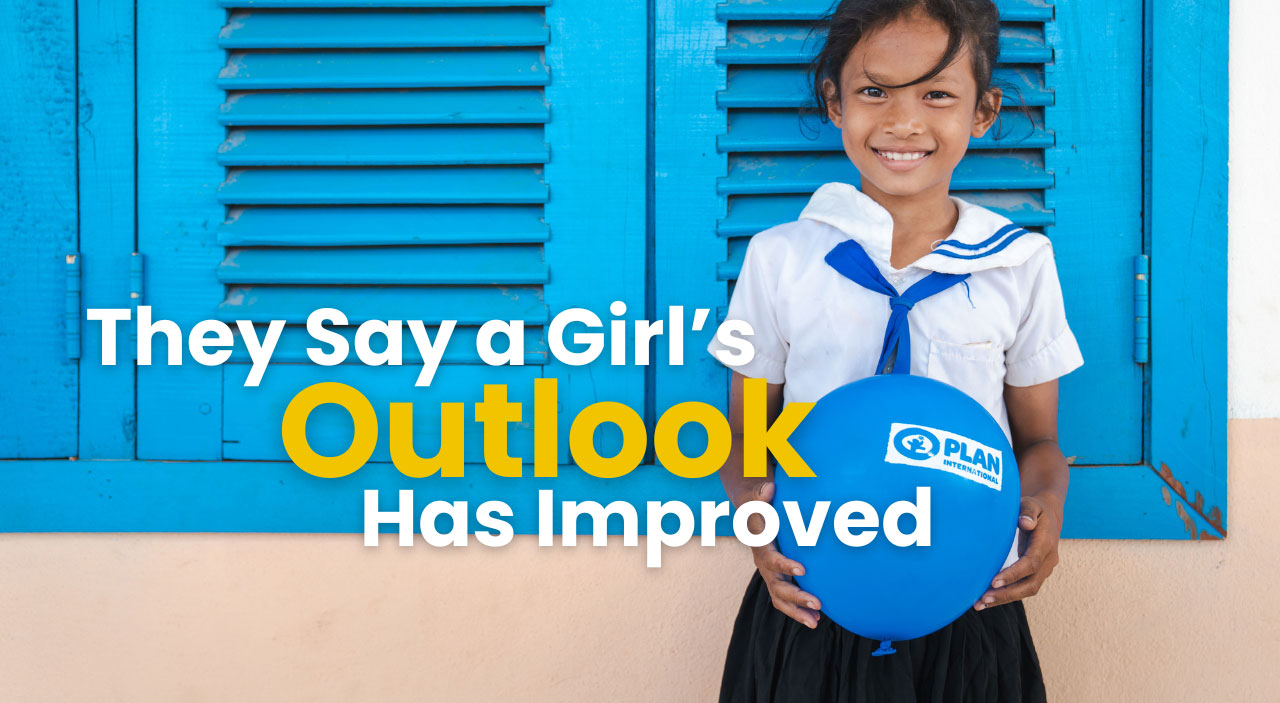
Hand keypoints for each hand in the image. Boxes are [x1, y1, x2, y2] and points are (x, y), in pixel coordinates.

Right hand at [736, 481, 822, 628]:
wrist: (750, 515)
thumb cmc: (758, 505)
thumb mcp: (757, 497)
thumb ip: (762, 494)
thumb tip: (769, 488)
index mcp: (760, 546)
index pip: (771, 559)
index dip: (784, 566)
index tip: (802, 570)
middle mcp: (763, 564)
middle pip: (777, 586)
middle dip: (796, 597)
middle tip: (817, 603)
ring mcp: (769, 575)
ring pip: (780, 599)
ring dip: (797, 611)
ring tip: (816, 622)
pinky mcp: (777, 579)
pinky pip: (785, 599)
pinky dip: (798, 610)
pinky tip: (817, 619)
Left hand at [974, 492, 1063, 610]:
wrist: (1049, 515)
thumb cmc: (1035, 508)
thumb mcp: (1031, 503)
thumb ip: (1027, 511)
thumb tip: (1025, 522)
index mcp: (1046, 543)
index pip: (1031, 563)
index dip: (1013, 575)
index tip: (993, 582)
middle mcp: (1048, 560)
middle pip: (1030, 584)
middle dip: (1007, 594)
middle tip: (982, 599)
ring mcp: (1044, 569)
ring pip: (1027, 590)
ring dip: (1004, 599)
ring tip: (980, 604)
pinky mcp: (1036, 574)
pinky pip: (1023, 588)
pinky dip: (1006, 595)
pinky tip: (987, 599)